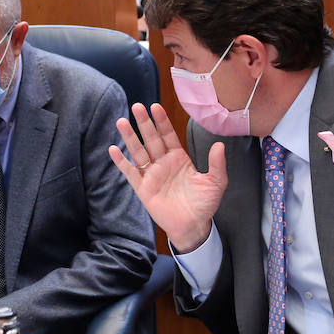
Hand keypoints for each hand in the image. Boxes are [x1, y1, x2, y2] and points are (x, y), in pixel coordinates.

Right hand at [108, 102, 226, 252]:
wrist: (193, 226)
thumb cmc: (204, 204)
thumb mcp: (216, 183)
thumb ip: (217, 164)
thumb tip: (220, 145)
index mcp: (179, 158)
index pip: (168, 135)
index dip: (162, 121)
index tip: (155, 107)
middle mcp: (163, 163)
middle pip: (151, 139)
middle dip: (144, 123)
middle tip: (137, 106)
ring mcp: (151, 175)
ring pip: (138, 152)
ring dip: (130, 137)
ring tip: (122, 122)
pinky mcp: (143, 189)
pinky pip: (130, 173)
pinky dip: (121, 162)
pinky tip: (113, 150)